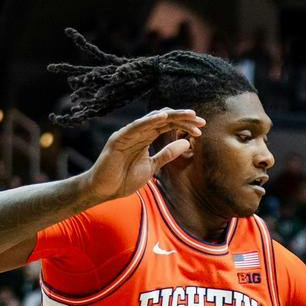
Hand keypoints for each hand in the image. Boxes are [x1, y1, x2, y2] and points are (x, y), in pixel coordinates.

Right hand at [81, 108, 205, 203]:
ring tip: (189, 115)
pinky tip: (162, 117)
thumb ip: (167, 154)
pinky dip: (148, 121)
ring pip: (152, 120)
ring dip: (172, 117)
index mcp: (146, 138)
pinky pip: (136, 127)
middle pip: (163, 120)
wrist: (104, 190)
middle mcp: (138, 132)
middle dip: (183, 119)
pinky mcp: (119, 139)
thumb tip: (186, 143)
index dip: (184, 126)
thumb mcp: (153, 166)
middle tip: (201, 120)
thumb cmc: (124, 179)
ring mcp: (128, 133)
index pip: (168, 126)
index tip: (201, 129)